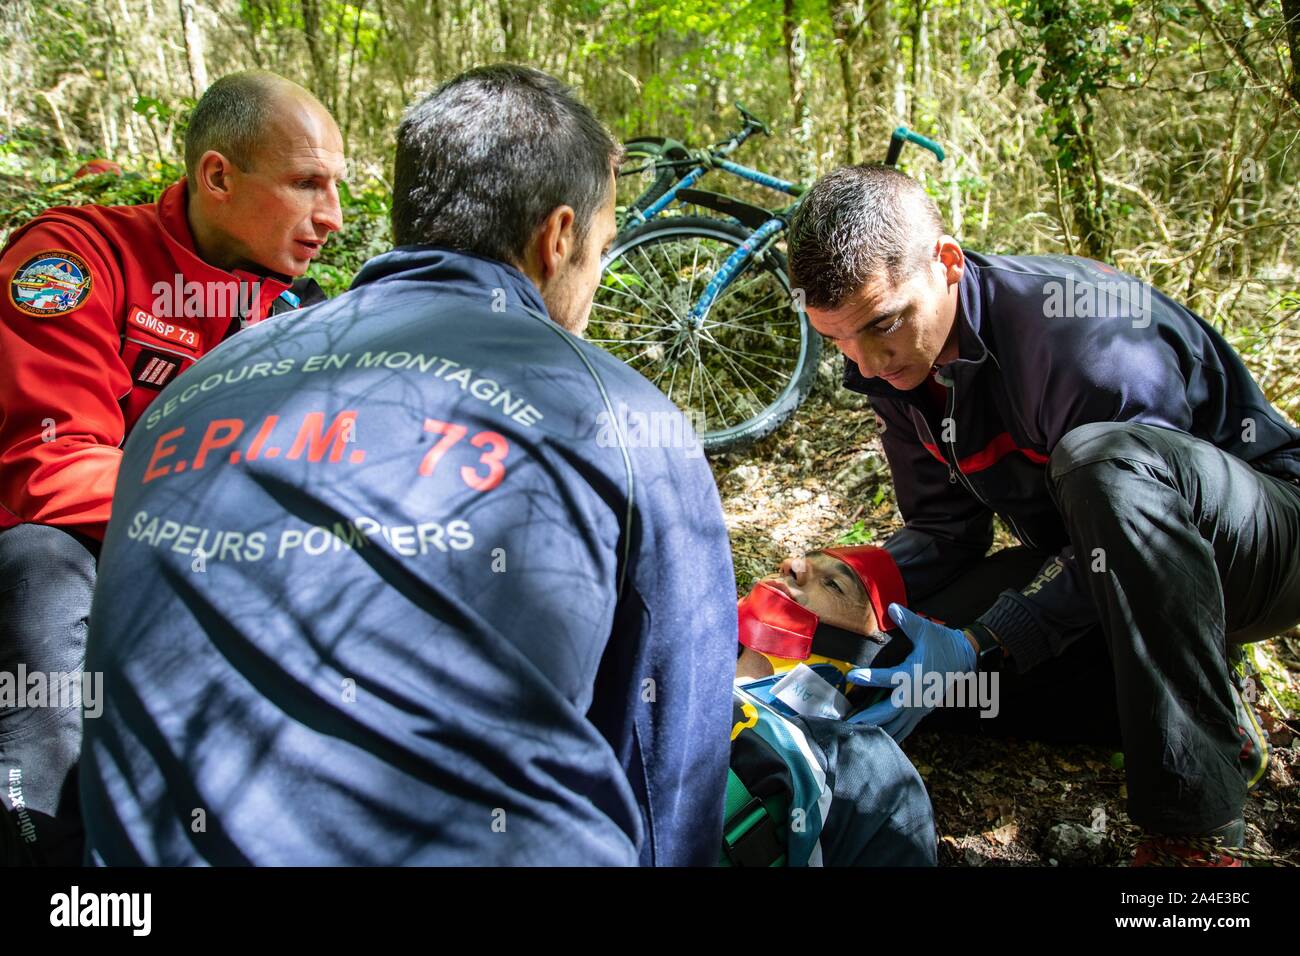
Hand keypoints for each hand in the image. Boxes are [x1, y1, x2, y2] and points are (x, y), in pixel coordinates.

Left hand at [845, 603, 976, 742]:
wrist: (966, 658)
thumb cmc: (943, 643)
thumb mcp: (926, 630)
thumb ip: (908, 621)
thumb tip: (892, 607)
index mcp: (914, 674)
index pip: (888, 677)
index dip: (869, 677)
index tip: (851, 676)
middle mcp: (916, 694)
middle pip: (888, 711)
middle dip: (867, 718)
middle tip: (846, 723)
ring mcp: (920, 706)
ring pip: (896, 724)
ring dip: (877, 730)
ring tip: (856, 734)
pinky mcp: (923, 711)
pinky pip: (905, 727)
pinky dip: (892, 734)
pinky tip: (878, 739)